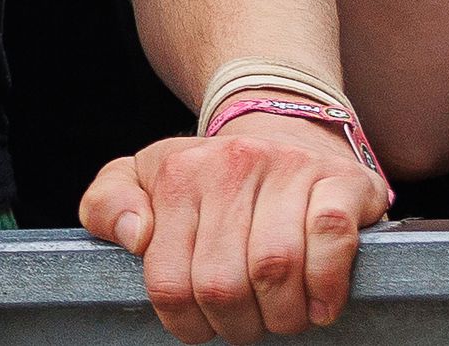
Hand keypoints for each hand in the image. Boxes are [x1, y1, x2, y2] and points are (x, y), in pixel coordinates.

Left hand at [82, 119, 382, 340]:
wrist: (284, 124)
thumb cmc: (209, 174)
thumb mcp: (142, 177)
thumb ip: (107, 204)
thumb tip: (133, 235)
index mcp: (178, 175)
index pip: (169, 283)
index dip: (187, 324)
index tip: (204, 325)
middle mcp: (231, 165)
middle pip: (223, 284)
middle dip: (237, 325)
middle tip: (248, 323)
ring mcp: (289, 169)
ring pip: (275, 267)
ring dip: (282, 315)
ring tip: (283, 316)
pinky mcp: (341, 180)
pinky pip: (330, 237)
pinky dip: (325, 284)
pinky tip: (319, 304)